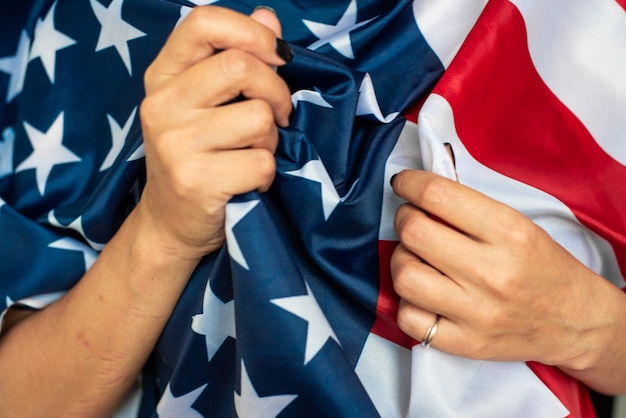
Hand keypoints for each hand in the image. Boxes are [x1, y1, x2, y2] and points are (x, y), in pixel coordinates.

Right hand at [137, 6, 292, 260]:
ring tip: (253, 153)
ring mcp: (175, 144)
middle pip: (241, 67)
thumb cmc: (196, 157)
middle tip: (277, 117)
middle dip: (277, 93)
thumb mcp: (205, 104)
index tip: (276, 56)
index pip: (202, 23)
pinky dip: (267, 174)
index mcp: (164, 77)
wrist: (170, 224)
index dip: (251, 32)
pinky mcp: (195, 181)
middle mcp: (162, 105)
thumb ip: (234, 58)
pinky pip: (262, 162)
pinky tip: (248, 181)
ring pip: (258, 118)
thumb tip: (268, 17)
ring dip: (271, 139)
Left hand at [390, 169, 613, 369]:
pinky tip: (423, 295)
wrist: (577, 322)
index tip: (403, 184)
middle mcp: (492, 272)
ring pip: (404, 276)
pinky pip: (409, 318)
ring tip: (417, 259)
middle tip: (412, 221)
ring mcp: (477, 312)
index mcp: (509, 232)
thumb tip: (418, 192)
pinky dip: (407, 303)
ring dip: (401, 261)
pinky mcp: (465, 343)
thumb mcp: (519, 224)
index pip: (437, 195)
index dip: (409, 183)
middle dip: (404, 219)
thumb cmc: (544, 267)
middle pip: (414, 233)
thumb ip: (470, 208)